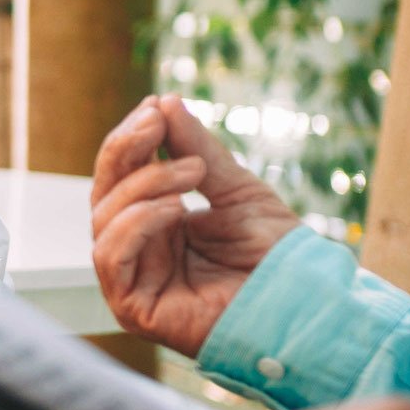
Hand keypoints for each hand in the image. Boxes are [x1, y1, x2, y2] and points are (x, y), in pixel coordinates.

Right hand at [91, 93, 302, 357]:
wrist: (305, 305)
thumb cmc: (277, 257)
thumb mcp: (237, 190)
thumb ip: (197, 150)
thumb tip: (164, 102)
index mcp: (158, 226)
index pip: (124, 177)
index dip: (132, 140)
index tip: (155, 106)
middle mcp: (139, 251)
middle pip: (105, 193)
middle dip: (126, 151)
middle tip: (155, 123)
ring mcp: (133, 280)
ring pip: (104, 219)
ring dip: (143, 184)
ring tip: (193, 171)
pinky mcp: (133, 307)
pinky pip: (110, 255)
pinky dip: (135, 224)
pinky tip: (174, 209)